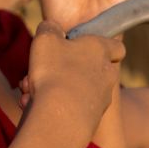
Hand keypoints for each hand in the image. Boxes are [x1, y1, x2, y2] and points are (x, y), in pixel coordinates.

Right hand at [20, 21, 125, 144]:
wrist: (61, 117)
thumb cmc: (55, 71)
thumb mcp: (45, 39)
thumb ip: (49, 28)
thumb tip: (51, 28)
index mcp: (101, 50)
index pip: (116, 46)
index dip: (101, 45)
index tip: (82, 47)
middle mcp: (107, 74)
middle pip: (91, 68)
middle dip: (66, 69)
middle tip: (44, 71)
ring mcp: (102, 99)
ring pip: (76, 89)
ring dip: (55, 88)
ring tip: (31, 91)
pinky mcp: (93, 119)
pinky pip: (71, 108)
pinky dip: (55, 106)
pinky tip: (35, 105)